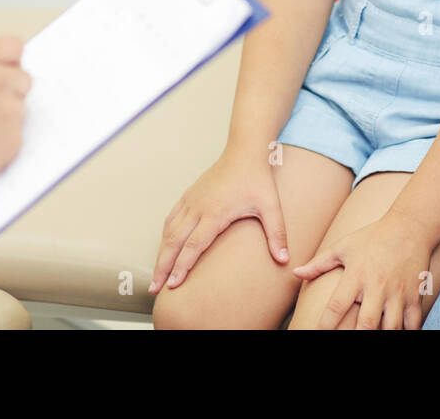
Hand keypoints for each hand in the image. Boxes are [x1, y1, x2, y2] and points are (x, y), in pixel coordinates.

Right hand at [0, 36, 31, 182]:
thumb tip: (4, 70)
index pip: (12, 46)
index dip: (9, 62)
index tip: (6, 71)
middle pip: (23, 78)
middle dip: (10, 92)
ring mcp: (6, 108)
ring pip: (20, 108)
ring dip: (5, 119)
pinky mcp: (13, 136)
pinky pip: (17, 134)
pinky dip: (3, 142)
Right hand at [149, 148, 288, 293]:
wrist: (244, 151)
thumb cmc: (257, 179)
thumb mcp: (271, 206)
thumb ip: (277, 233)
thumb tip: (285, 260)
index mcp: (215, 212)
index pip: (193, 245)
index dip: (182, 266)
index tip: (173, 285)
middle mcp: (198, 207)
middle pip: (174, 241)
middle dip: (163, 266)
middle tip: (154, 288)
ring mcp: (190, 200)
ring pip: (168, 231)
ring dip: (160, 254)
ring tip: (156, 275)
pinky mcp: (188, 196)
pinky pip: (170, 219)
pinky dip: (164, 237)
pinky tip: (163, 249)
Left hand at [293, 212, 433, 329]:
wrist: (410, 227)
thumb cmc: (372, 237)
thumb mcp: (343, 246)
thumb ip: (319, 263)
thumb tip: (295, 273)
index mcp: (357, 274)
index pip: (337, 305)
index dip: (326, 324)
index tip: (319, 332)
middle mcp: (377, 286)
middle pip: (367, 323)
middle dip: (358, 336)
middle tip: (350, 338)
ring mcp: (398, 292)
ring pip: (392, 326)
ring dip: (383, 335)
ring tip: (373, 335)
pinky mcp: (415, 295)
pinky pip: (414, 322)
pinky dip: (408, 331)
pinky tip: (397, 332)